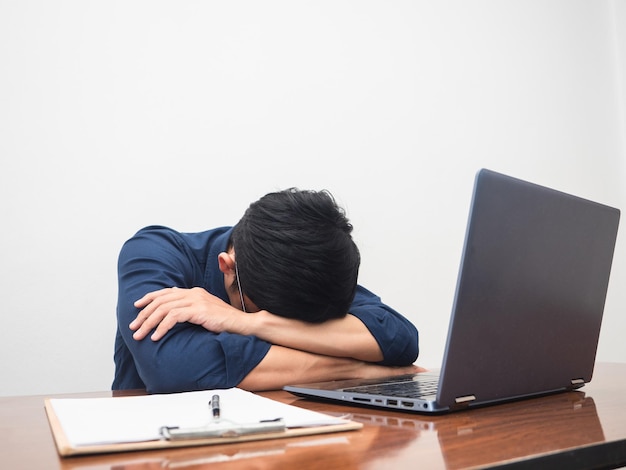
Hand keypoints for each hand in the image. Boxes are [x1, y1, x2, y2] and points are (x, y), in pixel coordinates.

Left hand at [130, 287, 245, 340]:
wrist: (241, 323)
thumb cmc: (224, 320)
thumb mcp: (205, 311)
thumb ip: (191, 308)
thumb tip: (175, 310)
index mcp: (194, 291)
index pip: (166, 292)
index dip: (149, 298)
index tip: (137, 306)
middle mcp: (193, 293)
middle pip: (161, 300)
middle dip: (144, 314)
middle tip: (134, 327)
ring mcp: (196, 301)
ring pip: (164, 309)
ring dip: (149, 323)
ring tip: (140, 335)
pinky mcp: (199, 311)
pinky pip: (174, 317)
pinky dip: (162, 327)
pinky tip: (156, 337)